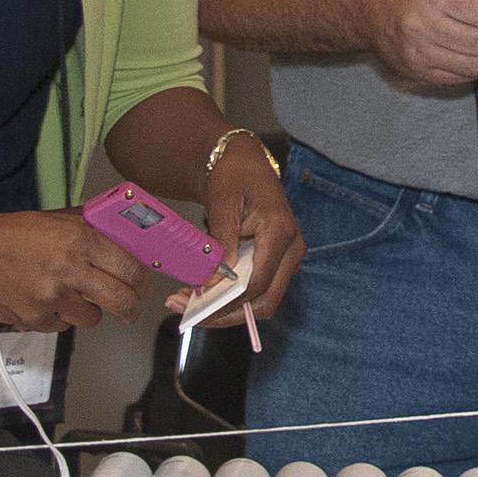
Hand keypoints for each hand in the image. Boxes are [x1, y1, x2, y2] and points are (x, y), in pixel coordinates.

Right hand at [0, 209, 145, 329]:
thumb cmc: (3, 233)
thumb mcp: (51, 220)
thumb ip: (86, 230)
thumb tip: (119, 238)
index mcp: (77, 239)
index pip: (129, 267)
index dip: (140, 279)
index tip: (139, 282)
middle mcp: (67, 269)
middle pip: (122, 301)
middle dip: (129, 307)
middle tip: (128, 305)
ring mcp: (50, 299)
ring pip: (91, 319)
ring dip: (88, 311)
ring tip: (69, 294)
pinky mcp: (33, 320)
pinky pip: (62, 326)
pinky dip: (59, 317)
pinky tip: (43, 299)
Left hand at [170, 135, 304, 323]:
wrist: (243, 163)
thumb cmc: (234, 175)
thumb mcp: (222, 203)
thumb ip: (222, 241)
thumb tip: (215, 279)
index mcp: (280, 231)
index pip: (259, 281)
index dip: (228, 299)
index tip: (197, 303)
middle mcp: (290, 250)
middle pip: (263, 301)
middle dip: (225, 313)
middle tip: (188, 313)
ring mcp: (285, 260)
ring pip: (260, 302)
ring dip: (225, 310)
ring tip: (186, 305)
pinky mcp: (274, 264)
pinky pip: (255, 292)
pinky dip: (229, 299)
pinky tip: (200, 296)